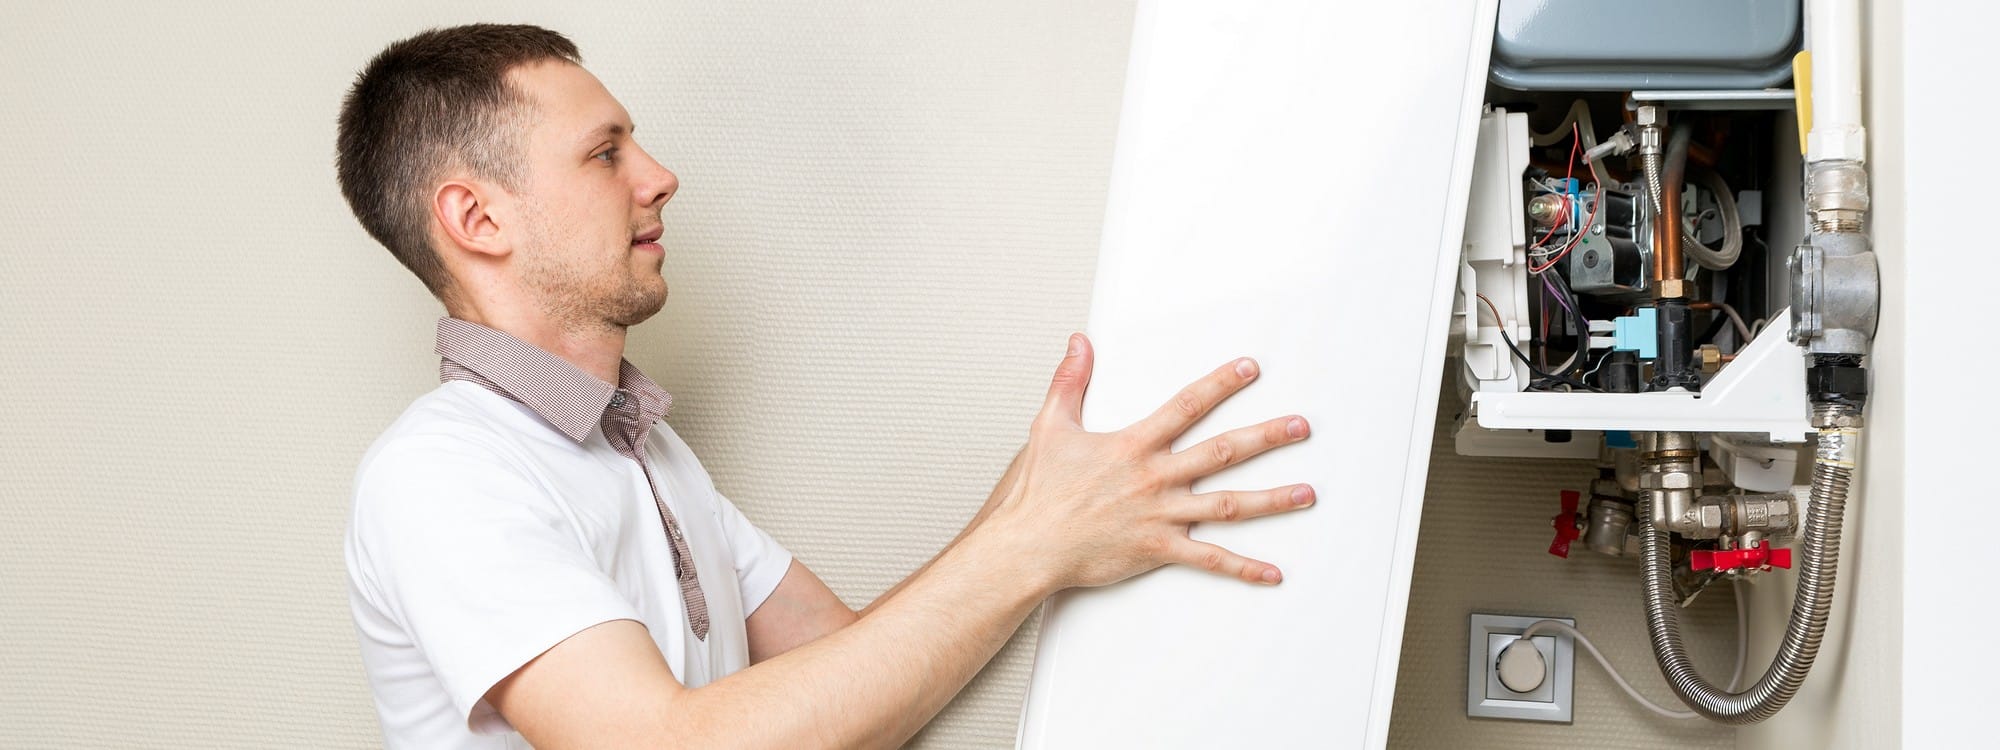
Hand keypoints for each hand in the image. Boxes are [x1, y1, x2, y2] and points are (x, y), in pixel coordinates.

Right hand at [976, 333, 1312, 591]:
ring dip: (1271, 499)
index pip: (1187, 406)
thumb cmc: (1039, 492)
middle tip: (1302, 427)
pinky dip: (1243, 568)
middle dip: (1267, 438)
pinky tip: (1273, 572)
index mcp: (1134, 446)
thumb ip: (1070, 381)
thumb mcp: (1051, 426)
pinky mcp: (1158, 549)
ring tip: (1307, 493)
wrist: (1029, 544)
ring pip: (1228, 505)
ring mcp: (1161, 515)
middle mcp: (1155, 477)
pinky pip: (1209, 559)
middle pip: (1223, 452)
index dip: (1221, 384)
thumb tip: (1079, 343)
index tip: (1251, 368)